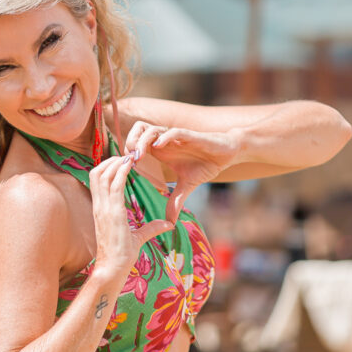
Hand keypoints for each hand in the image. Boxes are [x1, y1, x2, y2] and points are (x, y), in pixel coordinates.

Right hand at [89, 155, 173, 273]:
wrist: (113, 270)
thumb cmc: (121, 256)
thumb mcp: (138, 237)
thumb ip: (151, 228)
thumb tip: (168, 224)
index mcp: (101, 210)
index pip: (98, 180)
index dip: (108, 167)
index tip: (123, 161)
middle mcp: (100, 206)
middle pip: (97, 173)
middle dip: (110, 160)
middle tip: (127, 155)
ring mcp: (104, 209)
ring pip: (103, 175)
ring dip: (116, 163)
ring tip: (129, 156)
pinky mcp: (112, 213)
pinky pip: (114, 186)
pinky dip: (121, 171)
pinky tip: (131, 164)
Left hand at [124, 122, 238, 222]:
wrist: (226, 155)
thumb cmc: (204, 165)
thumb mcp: (187, 185)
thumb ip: (176, 201)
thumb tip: (170, 222)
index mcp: (160, 150)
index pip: (136, 143)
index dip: (128, 153)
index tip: (125, 169)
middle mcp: (165, 140)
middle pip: (138, 130)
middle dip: (130, 142)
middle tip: (130, 161)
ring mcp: (175, 137)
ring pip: (151, 129)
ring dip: (142, 141)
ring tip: (139, 156)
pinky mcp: (189, 135)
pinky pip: (173, 132)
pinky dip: (164, 137)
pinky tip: (158, 146)